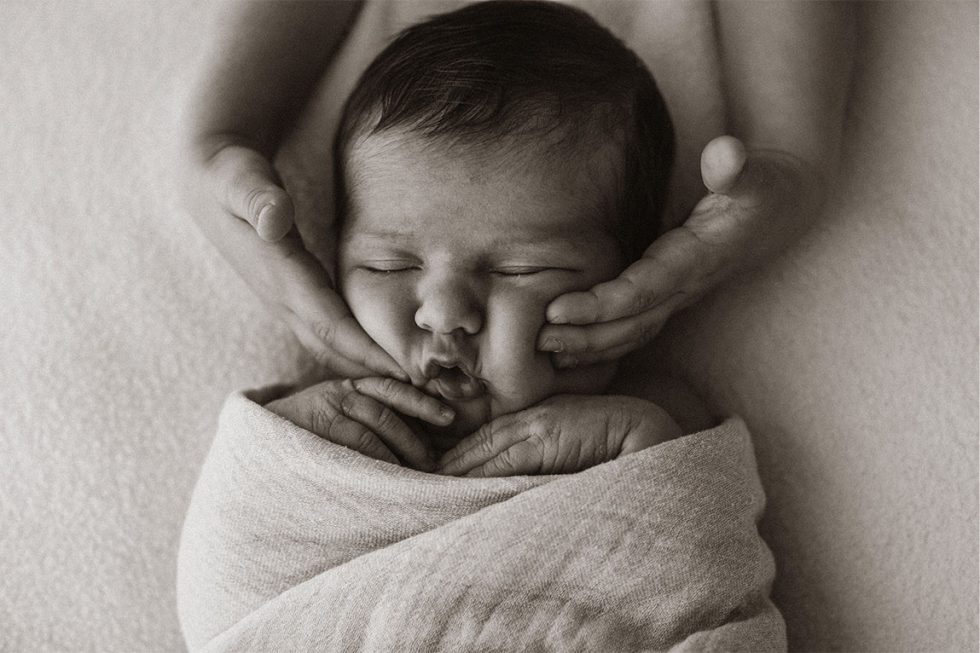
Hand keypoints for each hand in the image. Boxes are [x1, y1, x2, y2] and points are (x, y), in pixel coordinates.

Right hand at [182, 138, 406, 380]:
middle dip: (375, 373)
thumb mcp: (239, 178)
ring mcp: (285, 302)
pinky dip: (356, 352)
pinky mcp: (292, 298)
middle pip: (334, 349)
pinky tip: (385, 362)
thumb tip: (273, 220)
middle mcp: (282, 299)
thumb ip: (257, 198)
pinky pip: (327, 335)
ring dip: (367, 369)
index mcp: (279, 276)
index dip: (367, 352)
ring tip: (415, 388)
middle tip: (426, 393)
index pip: (329, 326)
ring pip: (330, 348)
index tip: (406, 374)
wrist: (205, 184)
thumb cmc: (229, 176)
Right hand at [266, 377, 455, 470]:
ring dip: (399, 453)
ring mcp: (323, 412)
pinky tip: (388, 478)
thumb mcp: (337, 414)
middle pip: (387, 409)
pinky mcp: (313, 436)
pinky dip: (375, 464)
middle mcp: (338, 394)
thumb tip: (419, 439)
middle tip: (434, 461)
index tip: (449, 418)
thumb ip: (368, 416)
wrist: (256, 442)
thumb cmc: (309, 433)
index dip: (423, 402)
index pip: (393, 389)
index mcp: (350, 386)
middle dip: (416, 436)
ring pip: (372, 431)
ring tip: (417, 473)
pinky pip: (352, 449)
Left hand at [436, 395, 680, 476]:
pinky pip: (502, 457)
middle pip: (480, 441)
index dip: (462, 454)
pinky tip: (456, 481)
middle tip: (419, 477)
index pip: (489, 438)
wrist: (646, 432)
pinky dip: (477, 470)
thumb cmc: (618, 446)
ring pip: (485, 449)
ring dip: (455, 468)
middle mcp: (532, 420)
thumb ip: (548, 458)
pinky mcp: (544, 438)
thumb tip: (519, 484)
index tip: (439, 469)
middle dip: (449, 459)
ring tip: (429, 484)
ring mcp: (537, 427)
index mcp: (540, 420)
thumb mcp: (575, 449)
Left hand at [538, 135, 822, 367]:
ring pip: (631, 333)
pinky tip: (568, 349)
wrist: (780, 213)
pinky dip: (602, 344)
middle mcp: (685, 286)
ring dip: (589, 345)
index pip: (643, 290)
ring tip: (544, 349)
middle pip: (631, 323)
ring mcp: (677, 296)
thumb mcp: (755, 175)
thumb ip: (736, 168)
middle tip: (537, 337)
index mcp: (696, 260)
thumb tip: (725, 153)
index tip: (557, 308)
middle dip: (585, 335)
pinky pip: (634, 329)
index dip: (602, 305)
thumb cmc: (762, 189)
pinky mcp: (669, 296)